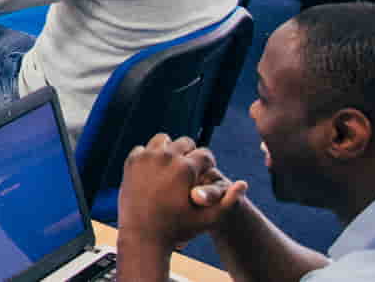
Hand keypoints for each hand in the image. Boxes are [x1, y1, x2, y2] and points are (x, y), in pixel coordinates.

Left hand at [117, 135, 246, 250]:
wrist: (142, 235)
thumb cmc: (178, 229)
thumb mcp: (208, 220)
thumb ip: (228, 202)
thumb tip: (243, 183)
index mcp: (185, 169)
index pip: (205, 154)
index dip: (209, 164)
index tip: (205, 173)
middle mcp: (166, 157)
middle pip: (185, 142)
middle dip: (191, 154)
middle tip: (190, 170)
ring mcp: (146, 157)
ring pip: (163, 139)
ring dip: (170, 150)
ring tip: (174, 166)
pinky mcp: (131, 161)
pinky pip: (145, 149)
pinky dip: (151, 156)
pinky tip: (156, 170)